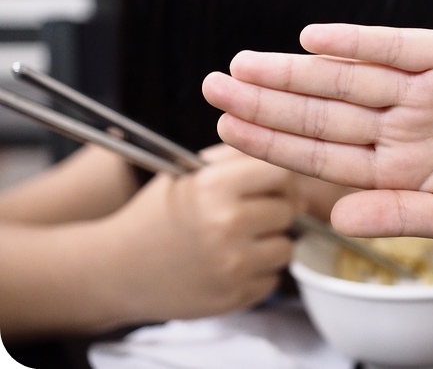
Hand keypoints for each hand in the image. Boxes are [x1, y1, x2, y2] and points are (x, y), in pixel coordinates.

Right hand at [100, 144, 297, 324]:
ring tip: (237, 242)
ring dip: (269, 244)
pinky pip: (273, 279)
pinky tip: (229, 266)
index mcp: (213, 186)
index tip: (271, 187)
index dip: (280, 180)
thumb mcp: (189, 173)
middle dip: (273, 212)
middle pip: (288, 211)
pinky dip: (258, 274)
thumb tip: (291, 175)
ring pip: (286, 247)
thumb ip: (237, 160)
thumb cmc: (157, 216)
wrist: (118, 269)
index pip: (281, 173)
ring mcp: (232, 263)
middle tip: (245, 217)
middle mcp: (225, 223)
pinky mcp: (234, 295)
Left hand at [203, 24, 432, 240]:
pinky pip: (395, 45)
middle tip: (213, 86)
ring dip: (295, 71)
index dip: (273, 143)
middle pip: (319, 112)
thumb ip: (404, 216)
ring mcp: (419, 89)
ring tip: (245, 64)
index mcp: (395, 168)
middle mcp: (397, 125)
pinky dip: (356, 41)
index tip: (227, 130)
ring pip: (345, 77)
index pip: (320, 154)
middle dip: (266, 101)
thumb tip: (339, 219)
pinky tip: (314, 40)